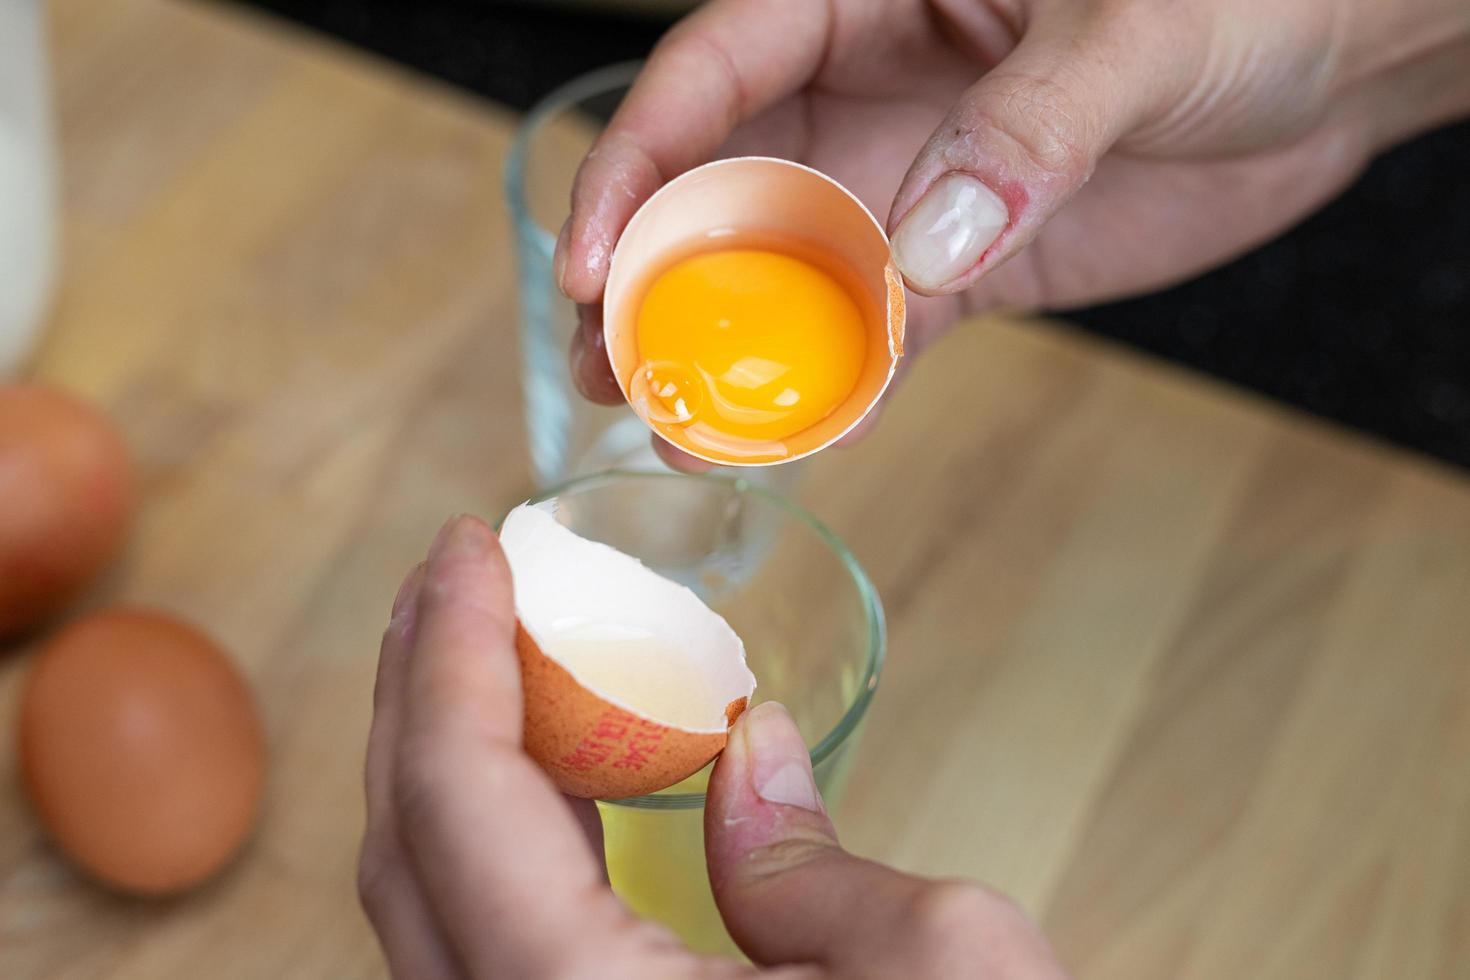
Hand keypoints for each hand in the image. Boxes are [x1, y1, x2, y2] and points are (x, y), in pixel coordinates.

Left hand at [359, 515, 1070, 977]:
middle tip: (454, 582)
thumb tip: (745, 753)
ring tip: (485, 656)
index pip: (460, 800)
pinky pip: (485, 959)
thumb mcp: (947, 971)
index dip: (445, 652)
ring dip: (444, 768)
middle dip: (416, 692)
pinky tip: (547, 791)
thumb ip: (814, 856)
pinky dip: (494, 851)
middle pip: (406, 853)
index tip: (465, 545)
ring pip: (427, 915)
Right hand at [560, 0, 1469, 468]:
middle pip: (718, 188)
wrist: (1336, 66)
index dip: (638, 164)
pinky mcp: (964, 268)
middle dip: (649, 280)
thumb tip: (925, 243)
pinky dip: (838, 391)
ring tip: (670, 429)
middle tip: (605, 370)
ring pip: (785, 277)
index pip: (713, 73)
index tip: (593, 261)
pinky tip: (791, 440)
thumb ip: (1029, 126)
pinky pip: (880, 336)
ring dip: (724, 354)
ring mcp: (909, 186)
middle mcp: (866, 94)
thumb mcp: (1135, 28)